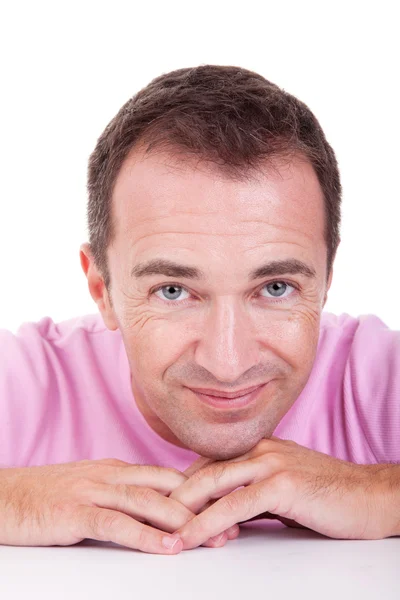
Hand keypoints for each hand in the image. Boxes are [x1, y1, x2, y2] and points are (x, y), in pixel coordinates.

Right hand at [0, 458, 237, 553]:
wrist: (3, 497)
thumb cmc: (45, 496)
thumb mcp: (88, 488)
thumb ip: (119, 494)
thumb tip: (151, 510)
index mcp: (115, 468)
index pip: (166, 477)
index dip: (198, 492)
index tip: (225, 505)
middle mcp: (110, 474)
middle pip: (166, 488)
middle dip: (201, 506)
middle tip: (233, 523)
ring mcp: (93, 490)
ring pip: (148, 503)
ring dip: (183, 521)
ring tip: (212, 537)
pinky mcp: (76, 511)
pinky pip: (118, 523)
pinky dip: (146, 536)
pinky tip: (167, 548)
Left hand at [170, 437, 393, 548]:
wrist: (370, 496)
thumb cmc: (328, 496)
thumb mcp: (284, 490)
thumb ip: (252, 495)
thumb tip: (223, 515)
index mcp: (260, 447)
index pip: (211, 462)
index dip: (186, 485)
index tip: (165, 506)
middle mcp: (261, 448)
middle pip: (204, 469)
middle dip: (175, 495)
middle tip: (151, 517)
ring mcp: (271, 462)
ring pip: (213, 484)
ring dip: (183, 510)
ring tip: (160, 532)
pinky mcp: (281, 484)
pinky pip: (234, 505)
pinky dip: (207, 523)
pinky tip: (191, 537)